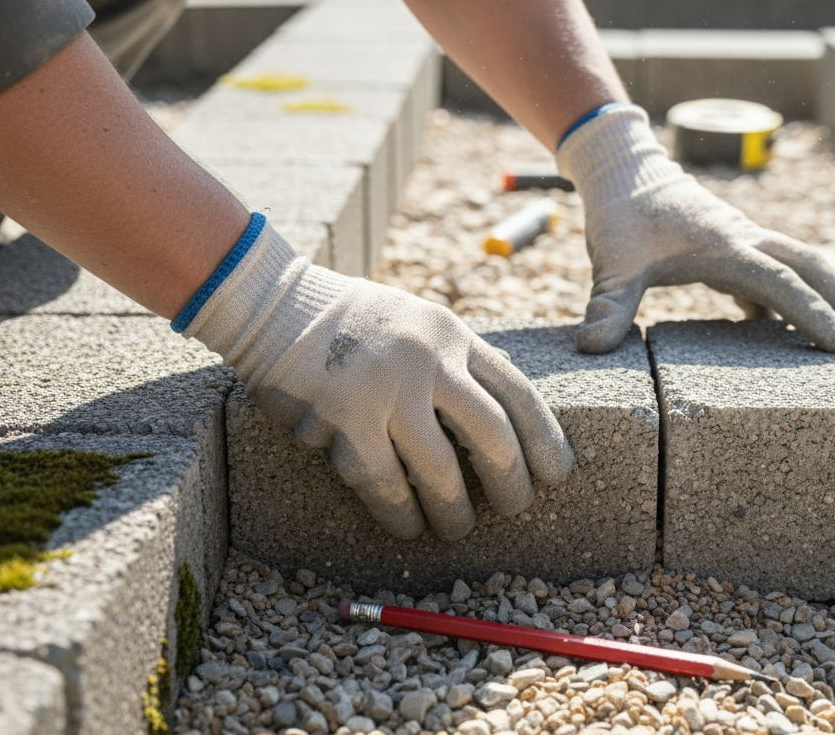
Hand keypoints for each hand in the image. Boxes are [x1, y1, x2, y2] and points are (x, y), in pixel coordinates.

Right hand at [180, 221, 573, 539]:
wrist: (276, 306)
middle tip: (514, 509)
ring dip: (452, 510)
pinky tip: (406, 527)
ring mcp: (387, 389)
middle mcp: (428, 360)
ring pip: (440, 471)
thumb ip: (459, 362)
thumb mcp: (419, 323)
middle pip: (492, 435)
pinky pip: (384, 482)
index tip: (558, 474)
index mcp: (452, 335)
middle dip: (510, 483)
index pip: (517, 391)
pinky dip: (398, 512)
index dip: (545, 438)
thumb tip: (507, 414)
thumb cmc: (353, 323)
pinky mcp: (345, 419)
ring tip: (455, 529)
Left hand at [556, 106, 834, 353]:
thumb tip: (590, 349)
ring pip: (798, 265)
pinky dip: (789, 296)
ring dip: (826, 295)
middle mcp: (744, 239)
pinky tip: (789, 329)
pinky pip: (773, 271)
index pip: (780, 281)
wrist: (622, 170)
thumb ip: (607, 306)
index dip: (813, 312)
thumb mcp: (611, 264)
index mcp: (724, 246)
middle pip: (809, 266)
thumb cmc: (620, 216)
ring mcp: (742, 240)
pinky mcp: (732, 246)